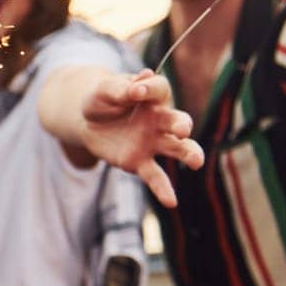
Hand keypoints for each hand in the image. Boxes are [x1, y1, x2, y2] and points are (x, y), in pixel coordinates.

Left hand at [80, 69, 203, 207]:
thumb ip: (121, 89)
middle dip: (181, 125)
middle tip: (182, 130)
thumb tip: (139, 85)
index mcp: (153, 96)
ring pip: (177, 149)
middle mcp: (160, 119)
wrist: (88, 121)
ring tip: (196, 161)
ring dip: (189, 154)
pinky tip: (171, 201)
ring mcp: (153, 142)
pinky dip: (163, 189)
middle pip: (177, 120)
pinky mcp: (140, 162)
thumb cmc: (102, 100)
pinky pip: (155, 176)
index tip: (136, 90)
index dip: (149, 88)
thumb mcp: (105, 90)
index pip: (159, 89)